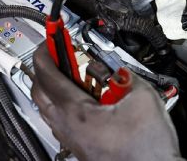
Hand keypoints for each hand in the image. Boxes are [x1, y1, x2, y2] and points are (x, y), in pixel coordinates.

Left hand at [31, 44, 182, 160]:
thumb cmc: (147, 151)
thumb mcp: (143, 97)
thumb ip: (126, 74)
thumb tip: (119, 68)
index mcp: (76, 112)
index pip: (46, 73)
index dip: (47, 50)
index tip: (52, 38)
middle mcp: (67, 128)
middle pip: (39, 90)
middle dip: (46, 66)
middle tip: (61, 53)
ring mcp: (71, 140)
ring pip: (47, 107)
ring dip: (54, 85)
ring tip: (74, 72)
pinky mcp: (80, 148)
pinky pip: (60, 120)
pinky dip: (64, 102)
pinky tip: (86, 97)